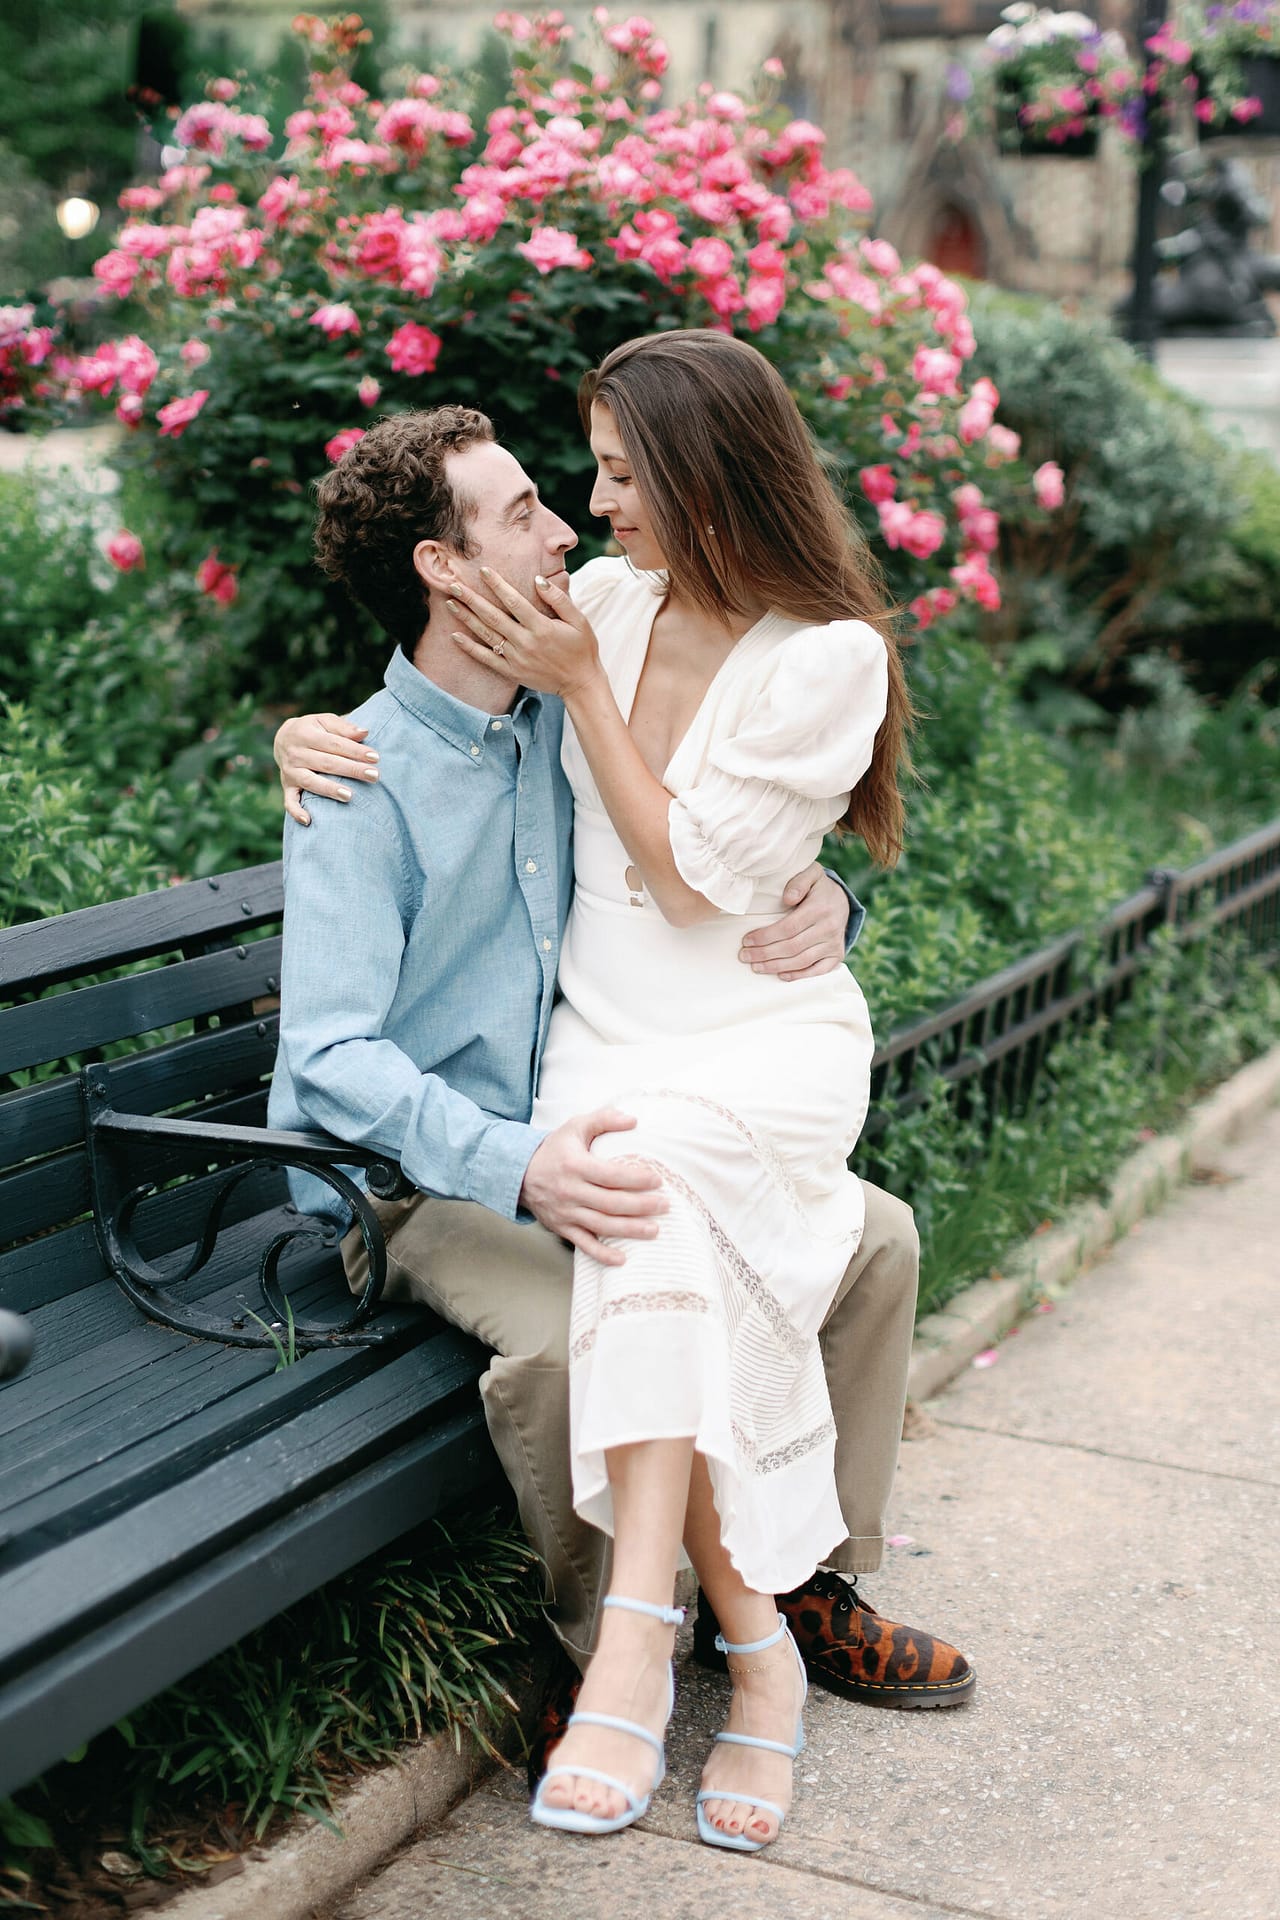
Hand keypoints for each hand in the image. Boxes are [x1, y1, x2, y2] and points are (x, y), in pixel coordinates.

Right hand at [274, 713, 379, 825]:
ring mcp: (290, 771)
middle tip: (374, 776)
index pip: (334, 743)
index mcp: (305, 733)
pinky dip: (296, 812)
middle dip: (351, 769)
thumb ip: (343, 728)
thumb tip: (365, 733)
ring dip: (329, 790)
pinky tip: (308, 821)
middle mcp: (295, 753)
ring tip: (349, 796)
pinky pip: (290, 801)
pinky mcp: (287, 786)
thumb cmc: (314, 730)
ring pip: (311, 782)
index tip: (375, 757)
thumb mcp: (325, 721)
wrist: (283, 739)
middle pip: (326, 763)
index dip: (355, 750)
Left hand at [447, 569, 601, 698]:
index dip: (497, 584)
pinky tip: (455, 635)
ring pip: (486, 635)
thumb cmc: (582, 648)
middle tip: (453, 584)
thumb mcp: (579, 620)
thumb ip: (559, 598)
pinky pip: (487, 658)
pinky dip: (470, 648)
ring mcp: (517, 659)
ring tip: (450, 603)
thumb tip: (538, 579)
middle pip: (493, 616)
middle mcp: (526, 642)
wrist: (580, 683)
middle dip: (472, 599)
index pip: (514, 601)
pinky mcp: (512, 672)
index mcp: (542, 627)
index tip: (482, 570)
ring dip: (466, 618)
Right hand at [520, 1109, 667, 1267]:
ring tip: (655, 1230)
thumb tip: (633, 1120)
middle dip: (641, 1206)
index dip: (636, 1179)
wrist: (519, 1173)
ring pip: (602, 1225)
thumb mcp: (575, 1126)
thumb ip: (604, 1119)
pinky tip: (622, 1259)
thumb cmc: (554, 1149)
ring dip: (630, 1230)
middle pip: (611, 1203)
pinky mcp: (562, 1228)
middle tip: (665, 1205)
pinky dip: (602, 1254)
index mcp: (575, 1165)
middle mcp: (570, 1191)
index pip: (611, 1175)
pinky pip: (584, 1245)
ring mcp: (566, 1213)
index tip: (657, 1180)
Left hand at [739, 864, 848, 981]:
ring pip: (802, 961)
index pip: (788, 928)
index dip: (765, 937)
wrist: (842, 899)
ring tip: (756, 967)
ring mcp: (834, 944)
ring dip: (776, 966)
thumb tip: (787, 898)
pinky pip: (818, 970)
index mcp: (820, 909)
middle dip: (765, 954)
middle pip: (792, 947)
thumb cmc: (818, 887)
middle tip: (744, 956)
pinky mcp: (837, 955)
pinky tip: (781, 975)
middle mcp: (829, 928)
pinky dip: (799, 975)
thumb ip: (798, 882)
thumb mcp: (810, 874)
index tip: (746, 940)